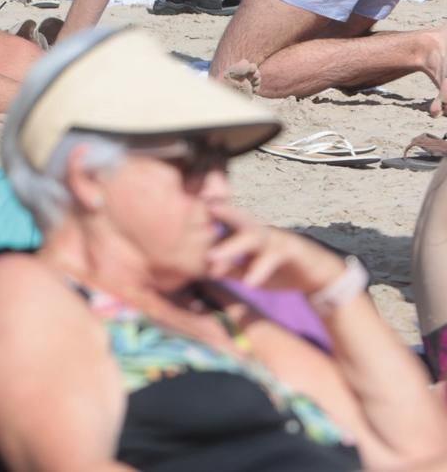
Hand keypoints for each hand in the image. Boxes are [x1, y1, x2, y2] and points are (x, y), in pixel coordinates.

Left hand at [205, 203, 346, 294]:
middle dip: (213, 213)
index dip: (200, 212)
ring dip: (231, 247)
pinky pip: (273, 257)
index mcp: (242, 231)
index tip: (175, 209)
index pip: (218, 219)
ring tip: (212, 259)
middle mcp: (255, 229)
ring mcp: (273, 237)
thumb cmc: (274, 267)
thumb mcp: (246, 269)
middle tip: (192, 215)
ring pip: (251, 235)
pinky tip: (250, 283)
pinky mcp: (290, 249)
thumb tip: (200, 271)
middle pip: (232, 217)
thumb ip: (226, 267)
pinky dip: (259, 270)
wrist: (315, 274)